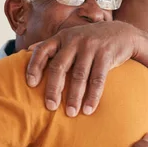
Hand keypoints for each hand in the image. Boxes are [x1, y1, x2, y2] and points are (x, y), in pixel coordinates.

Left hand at [26, 21, 143, 116]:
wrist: (122, 33)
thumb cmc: (90, 40)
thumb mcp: (70, 37)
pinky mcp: (106, 54)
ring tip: (71, 113)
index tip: (30, 84)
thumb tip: (25, 51)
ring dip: (74, 97)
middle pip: (59, 66)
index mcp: (61, 37)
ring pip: (79, 76)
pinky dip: (93, 96)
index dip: (34, 67)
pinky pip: (98, 79)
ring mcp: (90, 46)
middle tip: (50, 107)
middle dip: (53, 89)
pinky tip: (88, 109)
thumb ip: (51, 45)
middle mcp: (74, 40)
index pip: (42, 50)